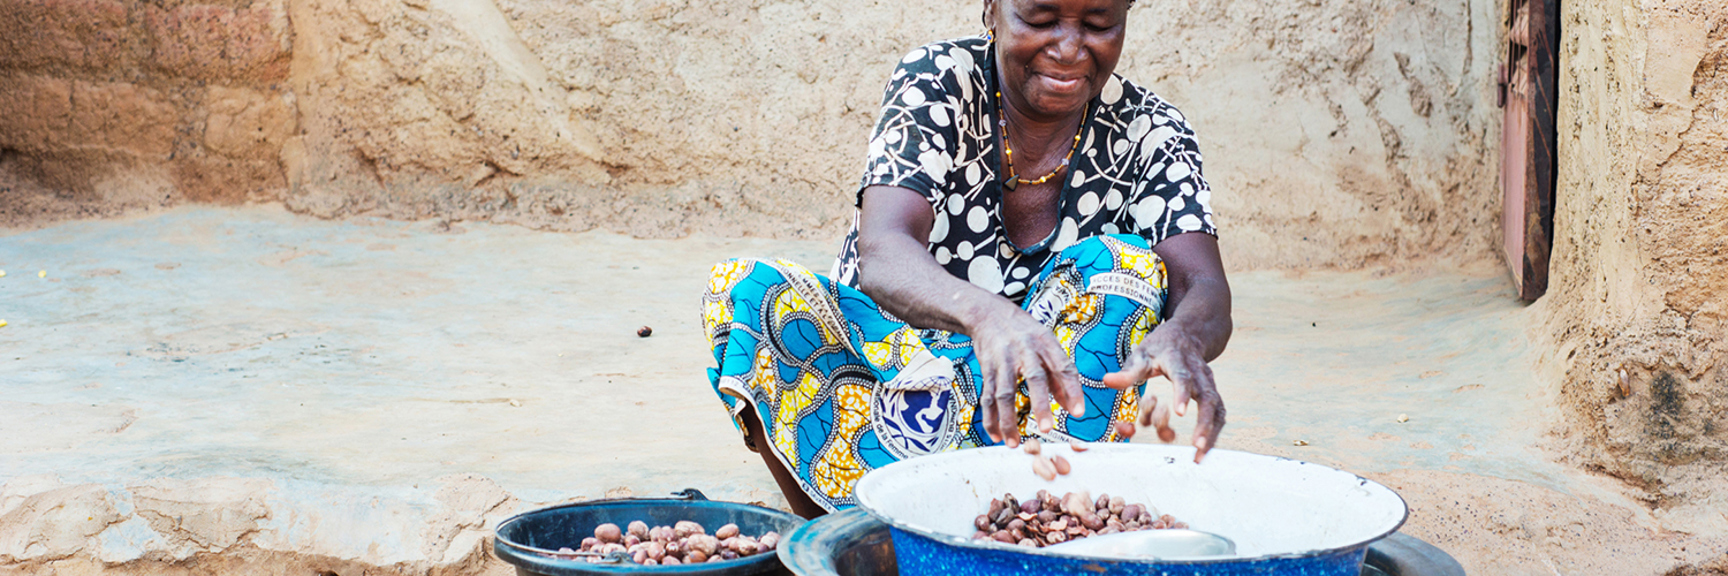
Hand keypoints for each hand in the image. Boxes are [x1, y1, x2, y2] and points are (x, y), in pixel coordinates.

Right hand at [969, 305, 1085, 447]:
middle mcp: (1025, 350)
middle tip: (1046, 429)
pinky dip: (990, 418)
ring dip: (1008, 420)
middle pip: (1034, 378)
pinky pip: (987, 397)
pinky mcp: (987, 369)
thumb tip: (1070, 405)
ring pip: (1004, 393)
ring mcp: (1003, 360)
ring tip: (1014, 443)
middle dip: (1040, 405)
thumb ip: (1059, 375)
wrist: (988, 314)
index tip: (1079, 413)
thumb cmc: (1023, 332)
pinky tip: (996, 435)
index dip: (1072, 390)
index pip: (1063, 367)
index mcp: (1046, 343)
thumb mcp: (1046, 344)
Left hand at [1102, 321, 1225, 462]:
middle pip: (1208, 398)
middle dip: (1204, 423)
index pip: (1182, 377)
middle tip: (1196, 445)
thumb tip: (1108, 381)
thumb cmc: (1160, 348)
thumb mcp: (1141, 354)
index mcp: (1178, 360)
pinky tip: (1204, 450)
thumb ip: (1128, 371)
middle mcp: (1199, 373)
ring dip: (1211, 434)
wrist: (1187, 335)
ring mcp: (1209, 383)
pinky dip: (1214, 433)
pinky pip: (1218, 415)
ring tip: (1199, 456)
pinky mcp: (1213, 393)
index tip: (1180, 413)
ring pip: (1218, 409)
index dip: (1182, 394)